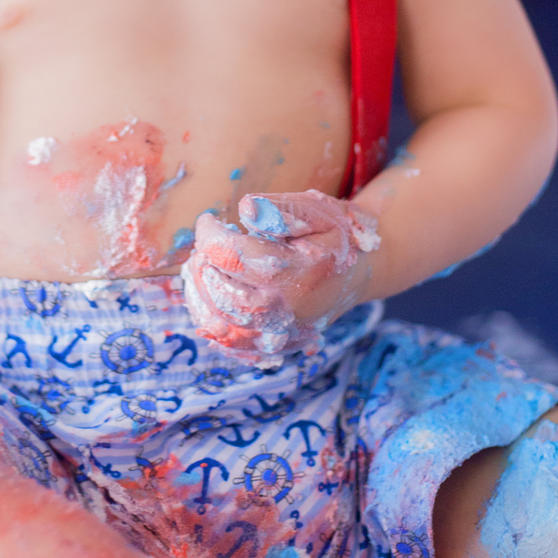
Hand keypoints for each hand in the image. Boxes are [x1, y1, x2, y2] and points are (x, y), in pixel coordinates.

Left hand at [180, 189, 379, 357]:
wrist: (358, 274)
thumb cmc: (333, 236)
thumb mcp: (317, 211)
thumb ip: (281, 210)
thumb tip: (245, 209)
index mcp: (300, 273)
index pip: (235, 256)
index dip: (210, 235)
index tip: (208, 219)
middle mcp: (291, 311)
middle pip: (224, 294)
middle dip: (203, 265)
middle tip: (204, 244)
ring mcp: (284, 336)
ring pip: (222, 325)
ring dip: (200, 293)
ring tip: (201, 266)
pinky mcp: (277, 347)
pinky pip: (232, 345)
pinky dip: (210, 321)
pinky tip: (207, 294)